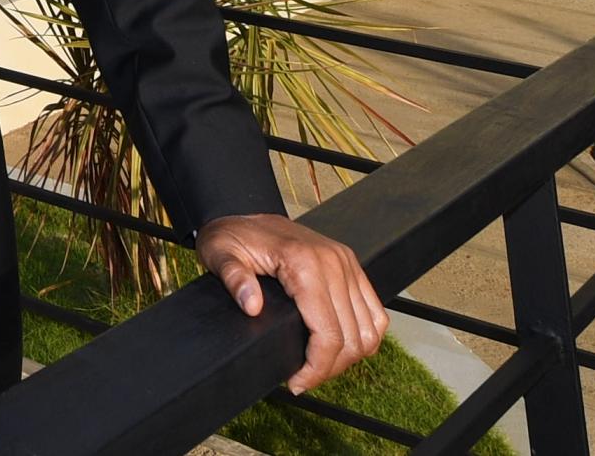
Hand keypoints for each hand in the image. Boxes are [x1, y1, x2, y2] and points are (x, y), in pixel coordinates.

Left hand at [195, 212, 386, 392]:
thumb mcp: (219, 253)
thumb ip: (234, 279)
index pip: (328, 332)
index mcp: (304, 262)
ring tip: (319, 365)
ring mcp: (346, 263)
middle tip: (303, 379)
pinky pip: (375, 311)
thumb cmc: (232, 236)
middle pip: (352, 337)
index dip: (317, 368)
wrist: (243, 212)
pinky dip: (364, 335)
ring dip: (349, 355)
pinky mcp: (351, 266)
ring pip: (370, 329)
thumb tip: (252, 306)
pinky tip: (340, 346)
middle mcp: (333, 261)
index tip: (296, 383)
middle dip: (330, 368)